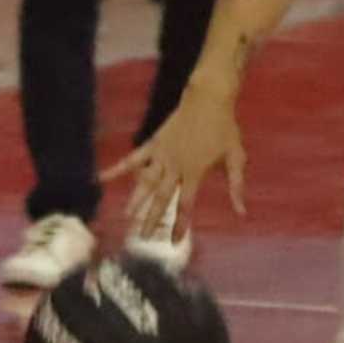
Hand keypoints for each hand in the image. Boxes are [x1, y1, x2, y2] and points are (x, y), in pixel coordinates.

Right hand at [102, 79, 246, 237]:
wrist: (208, 99)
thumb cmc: (225, 129)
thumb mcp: (236, 158)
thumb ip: (236, 186)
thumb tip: (241, 212)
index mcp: (195, 173)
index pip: (185, 205)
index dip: (179, 225)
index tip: (173, 242)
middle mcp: (175, 166)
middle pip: (160, 197)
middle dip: (151, 219)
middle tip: (141, 238)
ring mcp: (162, 154)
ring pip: (145, 181)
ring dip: (135, 200)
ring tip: (125, 217)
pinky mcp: (154, 143)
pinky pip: (134, 158)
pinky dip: (118, 168)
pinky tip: (102, 178)